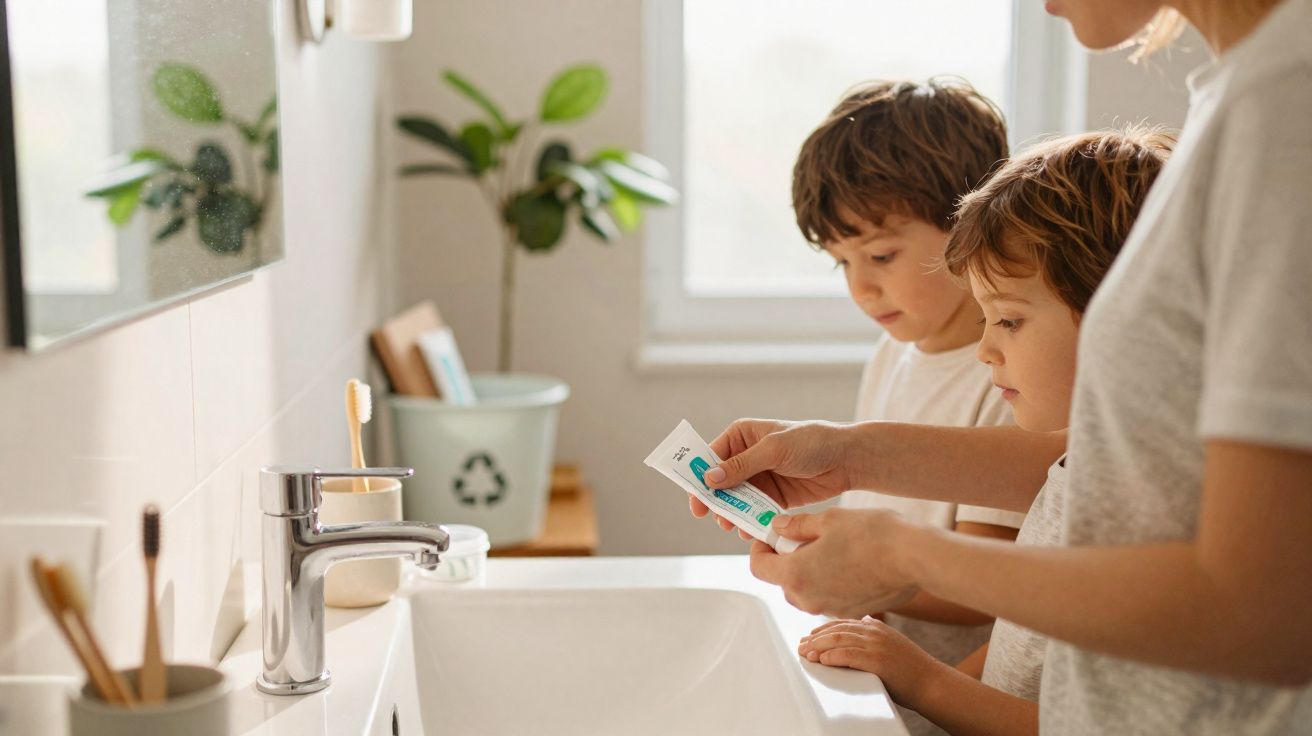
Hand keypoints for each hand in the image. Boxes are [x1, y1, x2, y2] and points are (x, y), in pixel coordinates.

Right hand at [688, 418, 853, 530]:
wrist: (847, 460)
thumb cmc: (812, 443)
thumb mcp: (775, 449)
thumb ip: (743, 465)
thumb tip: (710, 478)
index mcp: (743, 435)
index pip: (711, 456)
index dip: (699, 476)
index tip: (696, 499)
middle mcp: (747, 456)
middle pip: (720, 482)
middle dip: (716, 501)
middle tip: (716, 518)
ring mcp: (760, 477)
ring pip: (735, 499)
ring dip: (732, 513)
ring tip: (733, 526)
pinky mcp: (773, 496)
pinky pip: (753, 510)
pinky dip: (749, 520)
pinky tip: (750, 529)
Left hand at [749, 508, 921, 617]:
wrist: (914, 558)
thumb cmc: (873, 535)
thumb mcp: (828, 520)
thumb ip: (797, 525)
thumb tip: (779, 527)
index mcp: (796, 574)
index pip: (758, 567)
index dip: (760, 549)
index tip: (770, 538)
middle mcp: (809, 599)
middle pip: (782, 581)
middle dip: (786, 559)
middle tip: (803, 537)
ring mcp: (831, 609)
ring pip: (806, 591)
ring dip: (809, 572)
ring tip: (830, 547)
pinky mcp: (851, 611)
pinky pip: (829, 597)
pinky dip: (829, 582)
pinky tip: (849, 561)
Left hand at [798, 616, 945, 707]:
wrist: (931, 682)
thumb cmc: (911, 668)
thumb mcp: (893, 641)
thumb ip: (876, 632)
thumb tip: (862, 621)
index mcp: (876, 626)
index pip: (843, 622)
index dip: (823, 628)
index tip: (809, 635)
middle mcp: (875, 631)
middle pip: (837, 630)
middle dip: (816, 637)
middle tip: (801, 645)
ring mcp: (876, 644)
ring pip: (839, 640)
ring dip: (818, 646)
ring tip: (806, 653)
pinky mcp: (877, 660)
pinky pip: (848, 655)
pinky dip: (832, 656)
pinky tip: (822, 660)